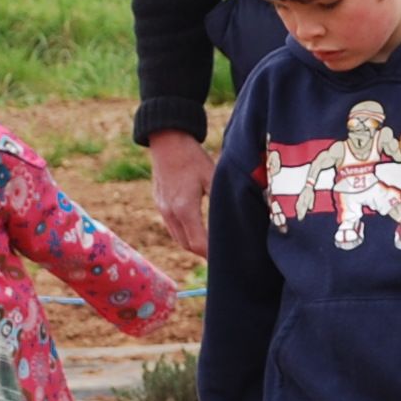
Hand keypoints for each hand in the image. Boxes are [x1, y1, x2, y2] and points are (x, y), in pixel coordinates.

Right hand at [148, 131, 213, 260]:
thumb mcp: (213, 176)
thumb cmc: (192, 157)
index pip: (198, 243)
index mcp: (185, 208)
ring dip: (194, 244)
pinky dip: (185, 234)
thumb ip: (222, 198)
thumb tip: (240, 214)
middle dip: (204, 254)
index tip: (226, 260)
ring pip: (178, 238)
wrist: (166, 141)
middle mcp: (171, 213)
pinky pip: (172, 227)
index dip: (212, 255)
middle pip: (187, 245)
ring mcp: (163, 209)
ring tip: (212, 247)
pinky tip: (198, 230)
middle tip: (222, 257)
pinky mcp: (159, 204)